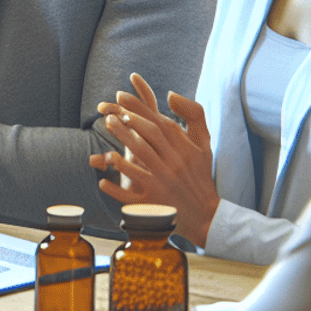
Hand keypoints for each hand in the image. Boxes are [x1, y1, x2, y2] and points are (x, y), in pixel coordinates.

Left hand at [87, 72, 219, 247]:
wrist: (207, 216)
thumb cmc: (200, 175)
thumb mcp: (204, 144)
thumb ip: (194, 115)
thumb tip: (170, 94)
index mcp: (185, 149)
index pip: (160, 123)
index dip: (139, 108)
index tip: (120, 96)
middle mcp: (175, 164)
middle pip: (149, 137)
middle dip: (128, 121)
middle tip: (108, 112)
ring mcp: (164, 183)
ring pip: (140, 160)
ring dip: (122, 142)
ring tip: (105, 132)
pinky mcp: (155, 203)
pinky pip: (132, 196)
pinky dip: (116, 189)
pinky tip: (103, 181)